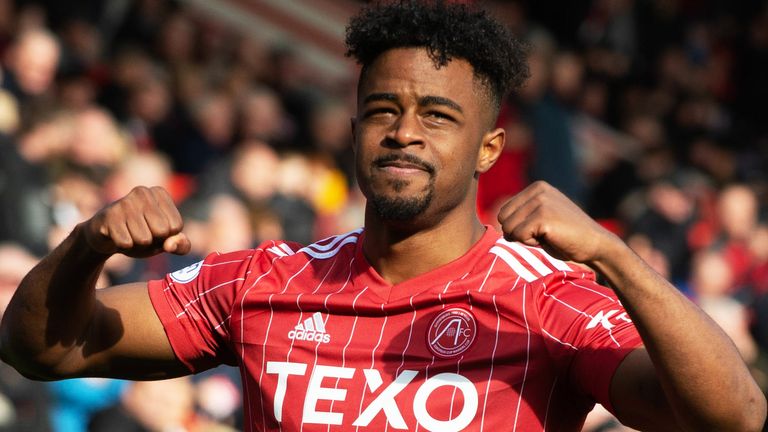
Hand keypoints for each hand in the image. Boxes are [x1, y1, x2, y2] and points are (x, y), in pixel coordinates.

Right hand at [81, 186, 190, 257]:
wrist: (105, 237)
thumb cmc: (141, 235)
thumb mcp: (165, 241)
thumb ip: (181, 245)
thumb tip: (171, 244)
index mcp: (160, 193)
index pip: (176, 226)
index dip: (166, 236)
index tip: (154, 229)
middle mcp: (143, 192)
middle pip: (162, 231)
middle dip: (153, 240)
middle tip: (140, 232)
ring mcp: (124, 202)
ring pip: (144, 239)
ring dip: (137, 243)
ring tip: (128, 233)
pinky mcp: (109, 215)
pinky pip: (126, 243)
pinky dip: (124, 246)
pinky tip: (117, 235)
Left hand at [497, 181, 621, 263]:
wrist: (596, 245)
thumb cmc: (566, 237)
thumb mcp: (540, 219)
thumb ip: (521, 216)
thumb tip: (497, 222)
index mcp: (536, 187)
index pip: (504, 211)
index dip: (518, 228)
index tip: (541, 229)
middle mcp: (537, 190)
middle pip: (502, 219)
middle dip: (518, 233)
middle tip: (544, 234)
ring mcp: (541, 201)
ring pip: (508, 228)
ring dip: (525, 239)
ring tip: (548, 236)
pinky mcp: (543, 216)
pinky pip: (518, 236)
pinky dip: (531, 243)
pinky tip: (551, 239)